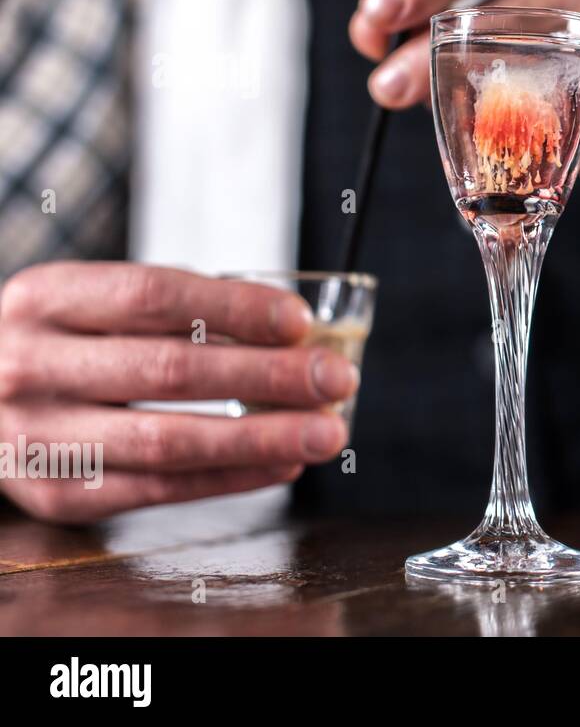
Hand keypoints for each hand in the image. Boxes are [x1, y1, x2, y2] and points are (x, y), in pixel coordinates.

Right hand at [0, 263, 355, 523]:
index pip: (154, 296)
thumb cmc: (63, 344)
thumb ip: (176, 309)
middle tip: (336, 379)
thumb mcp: (91, 304)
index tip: (301, 322)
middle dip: (268, 376)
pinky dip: (231, 477)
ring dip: (262, 437)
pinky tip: (282, 464)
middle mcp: (33, 365)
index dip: (235, 308)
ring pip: (169, 441)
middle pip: (170, 370)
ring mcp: (38, 436)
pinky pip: (159, 490)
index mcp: (49, 297)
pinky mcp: (56, 493)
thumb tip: (292, 333)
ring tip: (325, 431)